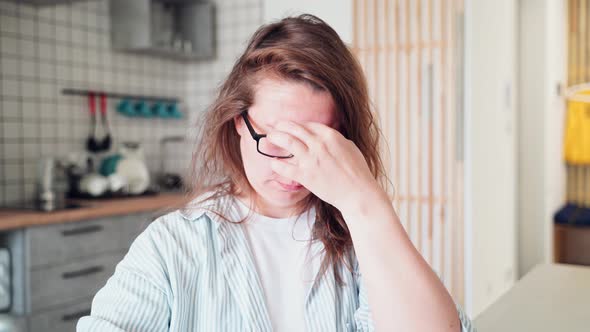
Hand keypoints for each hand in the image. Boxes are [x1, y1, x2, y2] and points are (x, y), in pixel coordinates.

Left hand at [267, 120, 383, 212]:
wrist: (358, 193)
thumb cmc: (357, 172)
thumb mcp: (350, 147)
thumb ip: (336, 140)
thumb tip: (326, 136)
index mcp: (331, 136)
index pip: (308, 125)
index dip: (297, 125)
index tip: (291, 126)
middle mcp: (319, 144)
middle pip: (295, 129)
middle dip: (282, 125)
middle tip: (275, 126)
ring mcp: (311, 160)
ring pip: (287, 142)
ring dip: (276, 137)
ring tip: (270, 137)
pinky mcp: (305, 176)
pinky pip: (285, 167)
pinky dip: (277, 164)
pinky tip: (273, 162)